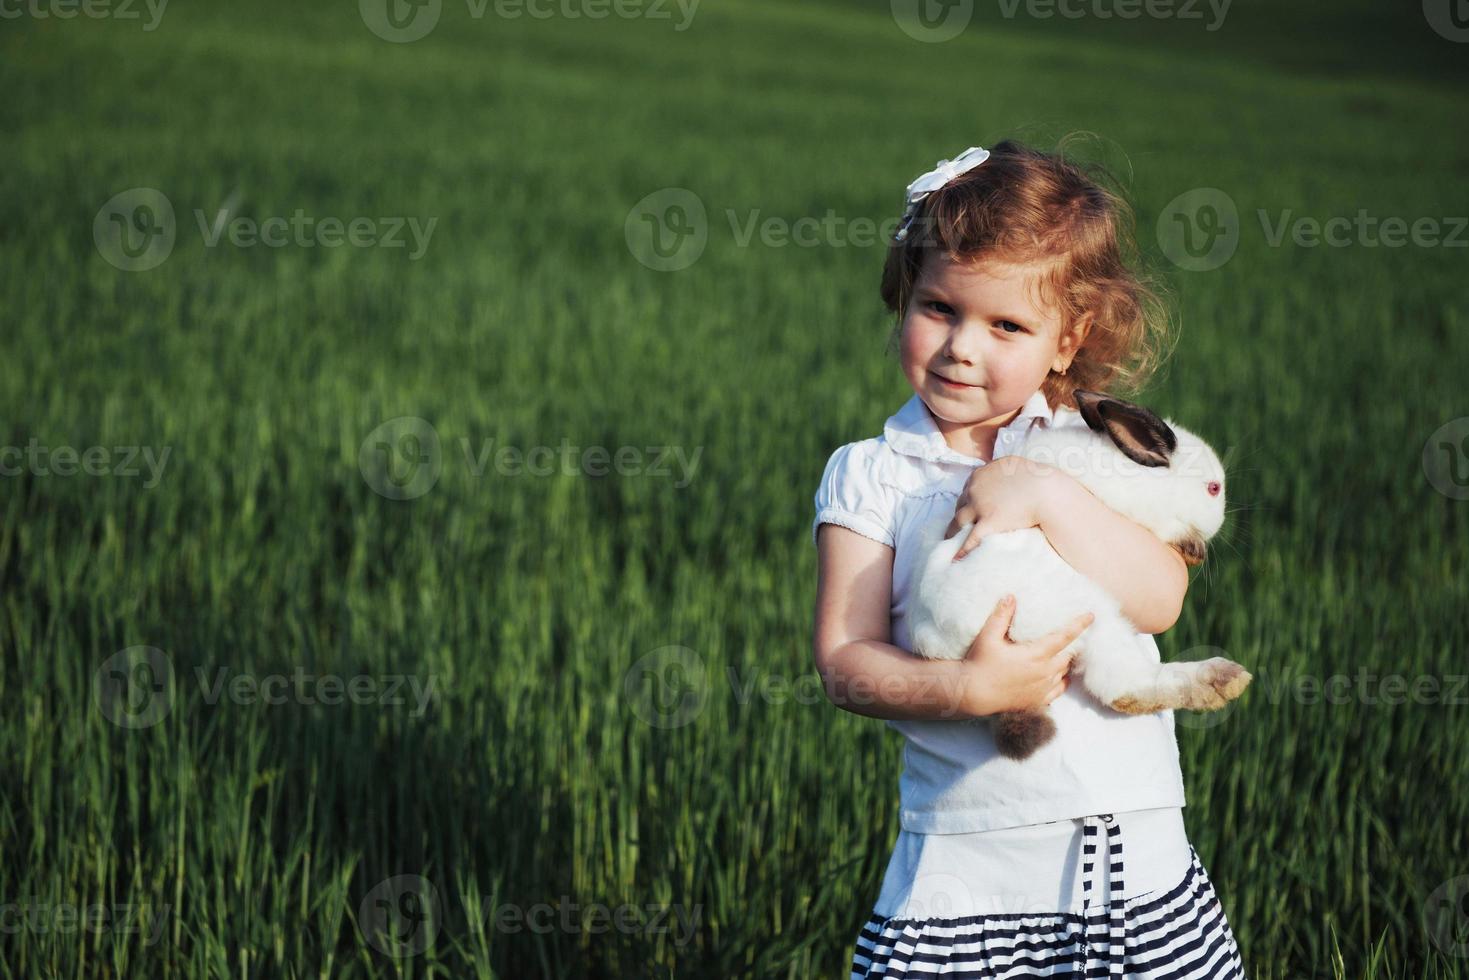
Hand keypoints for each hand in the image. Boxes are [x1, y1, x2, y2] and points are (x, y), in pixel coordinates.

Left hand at [944, 456, 1056, 560]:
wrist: (1047, 491)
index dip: (968, 501)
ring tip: (950, 542)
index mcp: (981, 473)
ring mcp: (979, 505)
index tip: (968, 509)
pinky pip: (970, 539)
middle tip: (958, 528)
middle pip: (961, 504)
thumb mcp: (1015, 465)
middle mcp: (975, 488)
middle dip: (961, 515)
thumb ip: (1004, 470)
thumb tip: (1005, 474)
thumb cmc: (1038, 478)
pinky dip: (962, 550)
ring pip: (959, 521)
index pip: (968, 489)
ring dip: (953, 532)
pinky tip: (956, 559)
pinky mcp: (988, 522)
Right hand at [958, 595, 1092, 716]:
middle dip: (1072, 645)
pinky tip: (1059, 676)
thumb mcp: (988, 637)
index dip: (1079, 625)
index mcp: (1035, 655)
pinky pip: (1058, 690)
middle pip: (1067, 656)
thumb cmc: (980, 664)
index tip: (1091, 616)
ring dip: (1064, 662)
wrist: (973, 694)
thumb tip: (1011, 597)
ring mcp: (1042, 688)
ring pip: (1063, 672)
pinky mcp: (1037, 700)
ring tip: (1062, 653)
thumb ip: (1001, 616)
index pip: (1064, 637)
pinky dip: (1061, 681)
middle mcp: (1043, 672)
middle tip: (1071, 635)